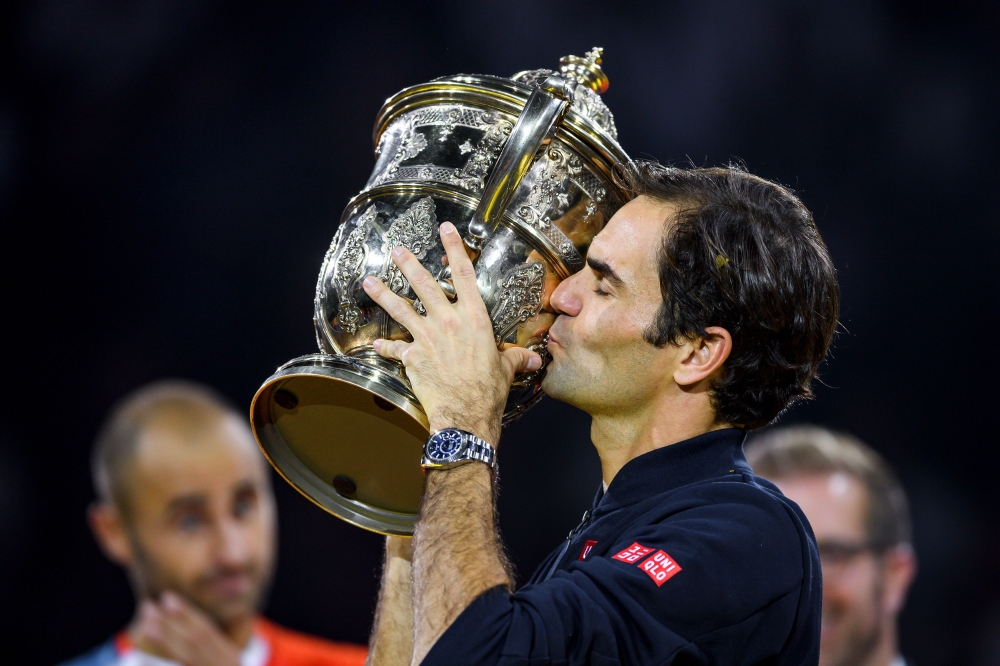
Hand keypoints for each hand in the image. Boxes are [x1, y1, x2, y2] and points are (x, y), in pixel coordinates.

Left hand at [135, 592, 240, 665]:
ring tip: (146, 625)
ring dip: (165, 639)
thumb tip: (179, 630)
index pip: (206, 631)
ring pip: (188, 653)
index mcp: (231, 658)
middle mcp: (226, 665)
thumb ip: (210, 654)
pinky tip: (143, 657)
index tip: (166, 598)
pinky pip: (180, 665)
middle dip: (171, 621)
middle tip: (148, 606)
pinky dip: (161, 659)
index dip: (185, 613)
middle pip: (195, 639)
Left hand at [362, 221, 541, 445]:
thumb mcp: (506, 369)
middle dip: (409, 264)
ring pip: (400, 308)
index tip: (446, 229)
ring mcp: (426, 337)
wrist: (465, 414)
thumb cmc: (489, 391)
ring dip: (383, 294)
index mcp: (474, 318)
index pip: (464, 275)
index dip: (454, 249)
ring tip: (368, 281)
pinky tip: (374, 344)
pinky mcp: (412, 357)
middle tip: (396, 250)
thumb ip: (514, 358)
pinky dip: (384, 347)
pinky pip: (394, 349)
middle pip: (425, 285)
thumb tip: (533, 360)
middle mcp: (448, 321)